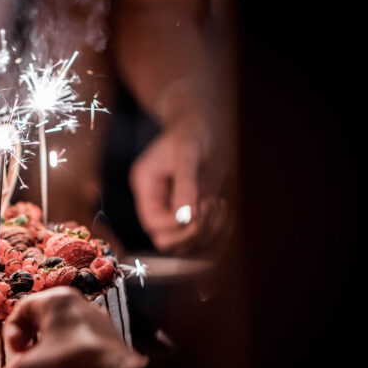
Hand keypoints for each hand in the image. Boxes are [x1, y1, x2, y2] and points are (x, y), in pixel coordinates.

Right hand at [129, 109, 227, 253]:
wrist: (202, 124)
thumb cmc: (192, 131)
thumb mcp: (187, 152)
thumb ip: (185, 185)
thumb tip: (184, 218)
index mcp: (145, 186)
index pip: (152, 222)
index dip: (176, 224)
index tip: (199, 205)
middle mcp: (156, 202)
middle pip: (165, 240)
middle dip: (191, 231)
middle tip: (209, 205)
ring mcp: (173, 210)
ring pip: (184, 244)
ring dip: (207, 230)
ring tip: (217, 202)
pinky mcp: (191, 213)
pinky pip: (201, 238)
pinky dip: (217, 229)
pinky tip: (222, 207)